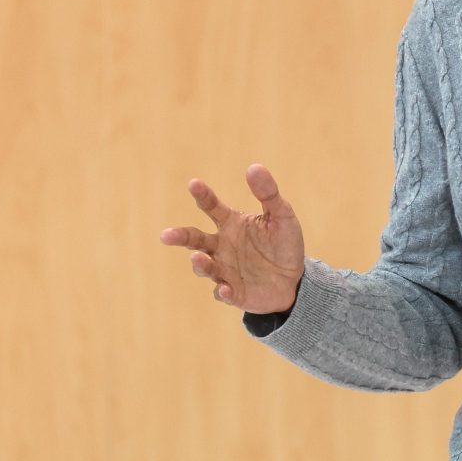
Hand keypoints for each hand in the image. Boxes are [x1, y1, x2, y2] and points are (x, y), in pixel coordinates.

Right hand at [159, 164, 304, 312]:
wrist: (295, 280)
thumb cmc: (284, 244)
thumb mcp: (282, 216)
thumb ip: (268, 194)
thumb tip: (254, 167)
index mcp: (231, 224)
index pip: (211, 207)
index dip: (202, 195)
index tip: (193, 184)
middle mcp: (221, 246)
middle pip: (195, 240)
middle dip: (180, 237)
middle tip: (166, 235)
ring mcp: (225, 270)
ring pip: (205, 267)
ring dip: (201, 264)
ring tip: (198, 257)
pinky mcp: (234, 293)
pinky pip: (224, 293)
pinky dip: (223, 292)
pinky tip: (226, 289)